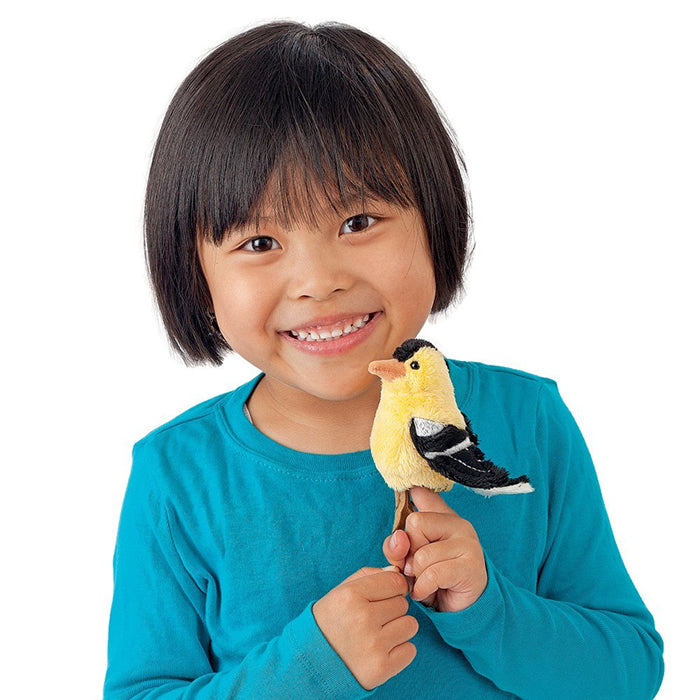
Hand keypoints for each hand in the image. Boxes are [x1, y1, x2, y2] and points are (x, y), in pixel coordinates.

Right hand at [312, 566, 417, 689]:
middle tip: (372, 619)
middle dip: (392, 609)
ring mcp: (373, 645)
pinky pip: (410, 650)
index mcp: (351, 596)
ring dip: (398, 629)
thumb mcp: (340, 592)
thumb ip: (369, 576)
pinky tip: (381, 651)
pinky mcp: (381, 668)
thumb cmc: (331, 622)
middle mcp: (362, 619)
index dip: (394, 587)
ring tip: (378, 634)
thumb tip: (397, 573)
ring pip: (410, 625)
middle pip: (403, 603)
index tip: (385, 595)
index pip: (395, 581)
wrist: (314, 663)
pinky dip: (400, 651)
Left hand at [383, 487, 486, 612]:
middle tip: (417, 567)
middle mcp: (458, 523)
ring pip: (422, 554)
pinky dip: (423, 588)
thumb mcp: (408, 558)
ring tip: (424, 581)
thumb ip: (397, 546)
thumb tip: (399, 539)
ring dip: (416, 575)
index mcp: (441, 514)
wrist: (463, 608)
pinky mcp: (470, 567)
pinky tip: (427, 591)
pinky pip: (432, 574)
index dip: (410, 492)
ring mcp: (467, 543)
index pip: (422, 492)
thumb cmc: (434, 578)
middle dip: (409, 552)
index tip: (408, 491)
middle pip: (415, 523)